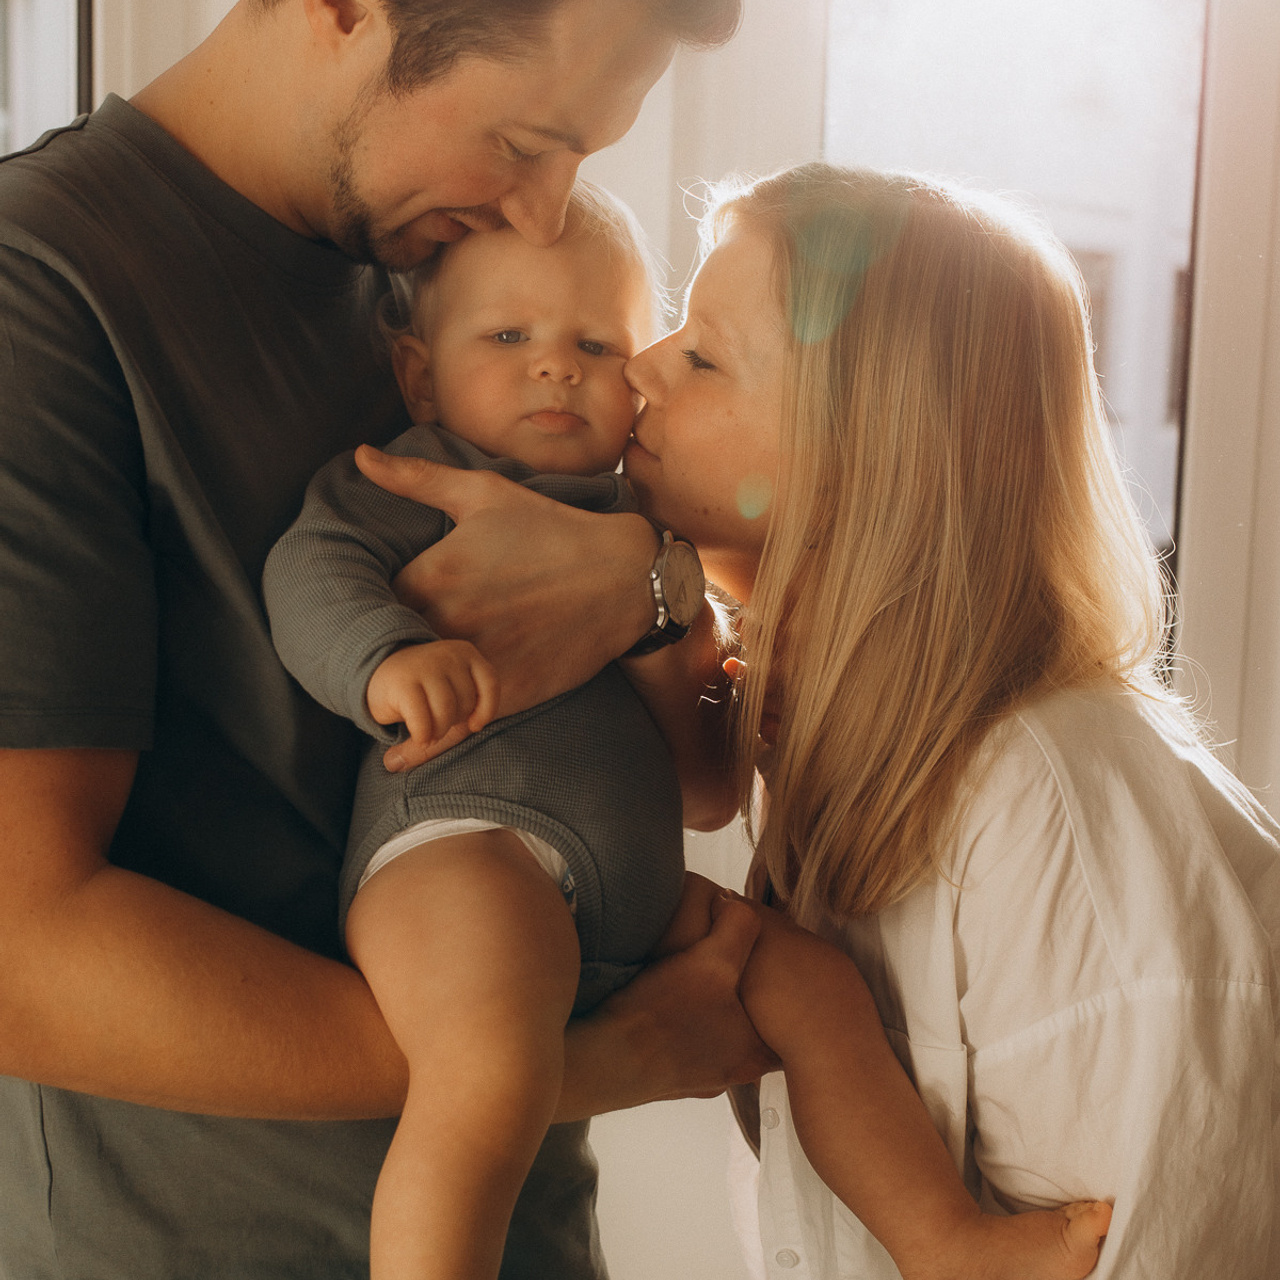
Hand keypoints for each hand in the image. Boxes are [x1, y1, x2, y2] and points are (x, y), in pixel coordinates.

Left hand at [355, 446, 657, 715]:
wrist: (624, 576)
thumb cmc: (551, 528)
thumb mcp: (483, 492)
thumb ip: (417, 478)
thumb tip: (361, 455)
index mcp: (430, 574)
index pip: (368, 608)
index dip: (371, 617)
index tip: (379, 619)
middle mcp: (446, 622)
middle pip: (388, 657)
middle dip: (385, 662)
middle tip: (388, 664)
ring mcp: (475, 662)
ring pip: (416, 698)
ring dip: (404, 705)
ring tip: (403, 704)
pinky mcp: (505, 695)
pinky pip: (451, 727)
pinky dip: (425, 744)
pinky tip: (402, 756)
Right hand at [366, 640, 498, 771]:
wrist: (379, 674)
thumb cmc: (424, 688)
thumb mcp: (451, 688)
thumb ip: (470, 704)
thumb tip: (475, 727)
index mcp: (465, 652)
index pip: (490, 683)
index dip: (486, 709)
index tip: (474, 725)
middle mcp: (447, 655)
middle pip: (466, 702)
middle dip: (454, 721)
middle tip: (438, 721)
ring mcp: (424, 666)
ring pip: (446, 713)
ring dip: (438, 731)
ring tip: (429, 732)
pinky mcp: (403, 684)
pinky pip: (423, 721)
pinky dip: (422, 735)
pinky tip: (418, 737)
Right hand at [557, 874, 779, 1120]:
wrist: (601, 1059)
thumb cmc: (662, 1014)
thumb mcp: (713, 959)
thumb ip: (738, 926)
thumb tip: (737, 904)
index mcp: (753, 1052)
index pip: (787, 1029)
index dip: (786, 998)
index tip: (777, 977)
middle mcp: (730, 1073)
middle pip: (750, 1031)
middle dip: (744, 1000)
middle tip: (734, 969)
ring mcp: (695, 1080)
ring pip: (715, 1039)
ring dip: (709, 1013)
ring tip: (695, 981)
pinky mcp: (663, 1078)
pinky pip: (683, 1047)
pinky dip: (679, 1025)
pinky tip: (663, 1002)